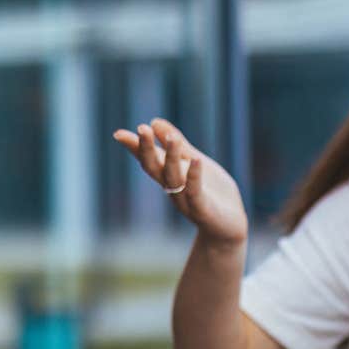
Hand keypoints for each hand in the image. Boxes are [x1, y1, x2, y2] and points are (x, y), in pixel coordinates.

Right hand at [112, 117, 247, 247]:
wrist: (229, 227)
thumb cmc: (212, 193)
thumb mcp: (196, 162)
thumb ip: (179, 145)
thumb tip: (154, 121)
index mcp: (169, 176)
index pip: (148, 159)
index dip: (135, 147)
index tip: (119, 134)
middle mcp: (172, 188)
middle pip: (155, 168)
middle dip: (147, 149)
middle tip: (142, 129)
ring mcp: (186, 200)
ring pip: (174, 178)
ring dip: (172, 157)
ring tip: (172, 137)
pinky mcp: (202, 209)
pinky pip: (195, 192)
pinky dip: (195, 176)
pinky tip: (197, 160)